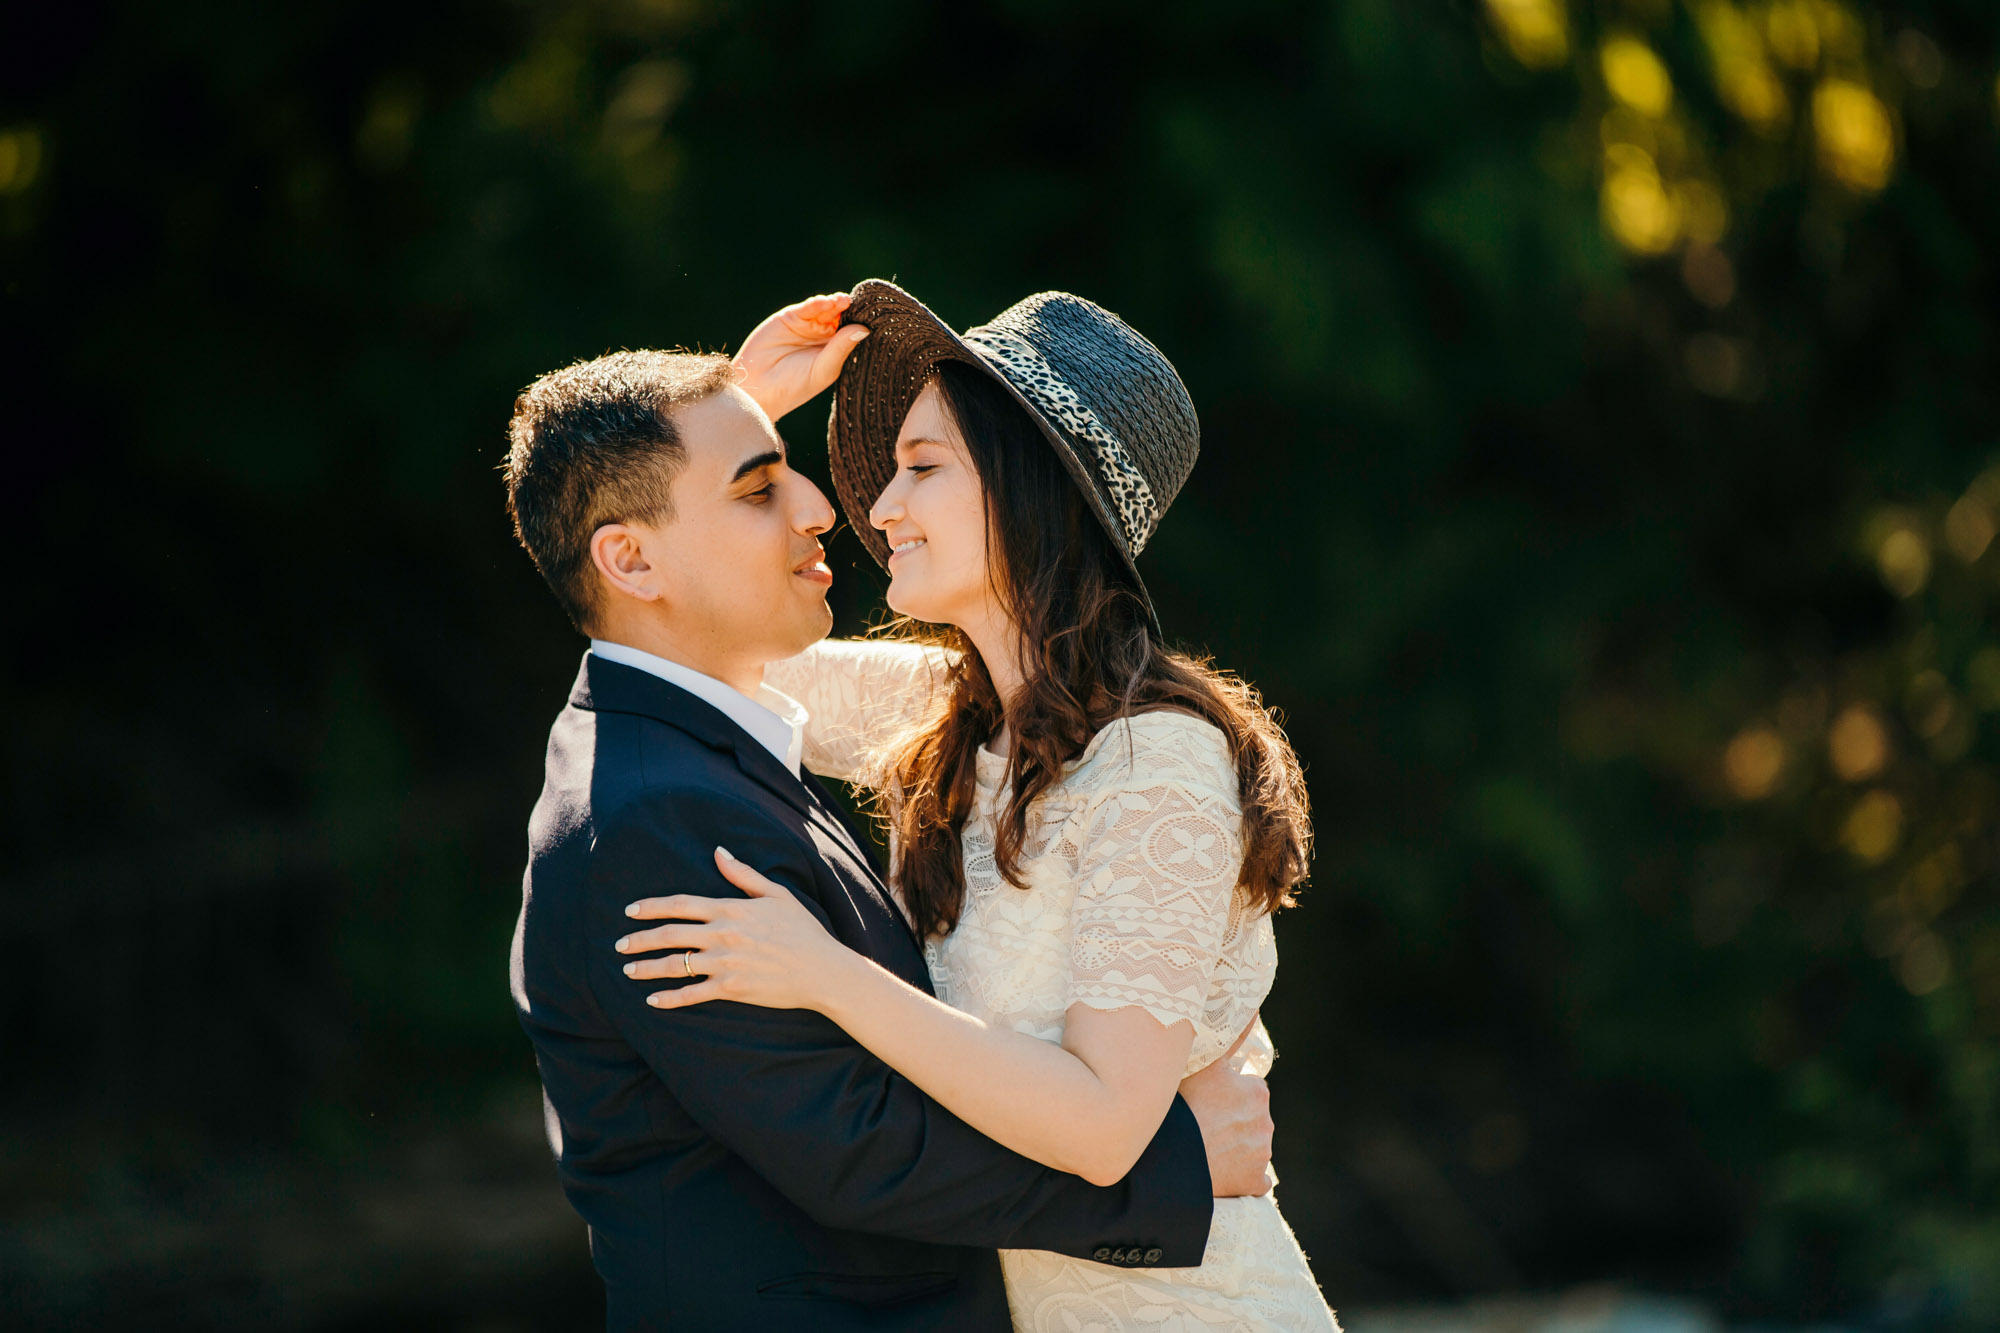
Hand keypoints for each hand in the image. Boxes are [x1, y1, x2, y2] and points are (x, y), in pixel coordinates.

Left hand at [617, 848, 853, 1010]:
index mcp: (731, 909)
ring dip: (647, 969)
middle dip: (639, 940)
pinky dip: (669, 999)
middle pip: (669, 935)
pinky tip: (652, 1001)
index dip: (651, 907)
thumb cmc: (803, 930)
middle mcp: (723, 935)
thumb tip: (718, 852)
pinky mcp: (731, 989)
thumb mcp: (777, 894)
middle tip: (619, 945)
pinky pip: (692, 994)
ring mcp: (725, 963)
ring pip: (675, 966)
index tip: (630, 911)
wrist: (823, 970)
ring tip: (628, 971)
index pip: (680, 905)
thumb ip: (743, 874)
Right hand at [732, 292, 870, 421]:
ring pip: (827, 309)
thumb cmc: (794, 386)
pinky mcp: (790, 317)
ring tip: (844, 302)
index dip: (862, 323)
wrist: (758, 387)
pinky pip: (808, 307)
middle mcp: (823, 337)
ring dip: (836, 304)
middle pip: (842, 317)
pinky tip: (827, 303)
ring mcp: (807, 326)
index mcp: (835, 352)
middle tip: (862, 305)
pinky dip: (818, 303)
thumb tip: (864, 329)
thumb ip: (841, 348)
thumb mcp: (824, 369)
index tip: (876, 317)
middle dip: (851, 310)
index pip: (853, 332)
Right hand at [1177, 1022, 1273, 1197]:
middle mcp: (1266, 1124)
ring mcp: (1261, 1156)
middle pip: (1249, 1117)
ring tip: (1204, 1143)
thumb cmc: (1187, 1105)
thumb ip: (1231, 1035)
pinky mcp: (1254, 1182)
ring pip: (1250, 1145)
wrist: (1175, 1159)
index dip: (1226, 1091)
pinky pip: (1253, 1178)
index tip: (1208, 1098)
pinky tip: (1222, 1170)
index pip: (1247, 1088)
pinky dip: (1242, 1175)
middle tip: (1203, 1119)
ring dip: (1234, 1144)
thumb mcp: (1206, 1063)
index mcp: (1257, 1093)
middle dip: (1232, 1118)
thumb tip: (1253, 1005)